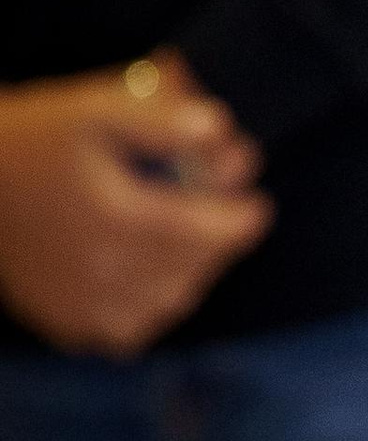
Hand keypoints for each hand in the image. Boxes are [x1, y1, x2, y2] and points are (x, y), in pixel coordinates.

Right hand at [0, 60, 269, 354]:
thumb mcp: (95, 110)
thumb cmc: (38, 138)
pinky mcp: (64, 324)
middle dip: (218, 243)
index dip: (242, 222)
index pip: (208, 235)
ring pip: (167, 303)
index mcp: (116, 219)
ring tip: (192, 242)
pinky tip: (149, 274)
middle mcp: (101, 271)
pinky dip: (150, 305)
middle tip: (227, 218)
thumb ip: (161, 121)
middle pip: (192, 269)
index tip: (257, 206)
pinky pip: (130, 329)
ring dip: (190, 274)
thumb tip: (219, 128)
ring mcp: (81, 305)